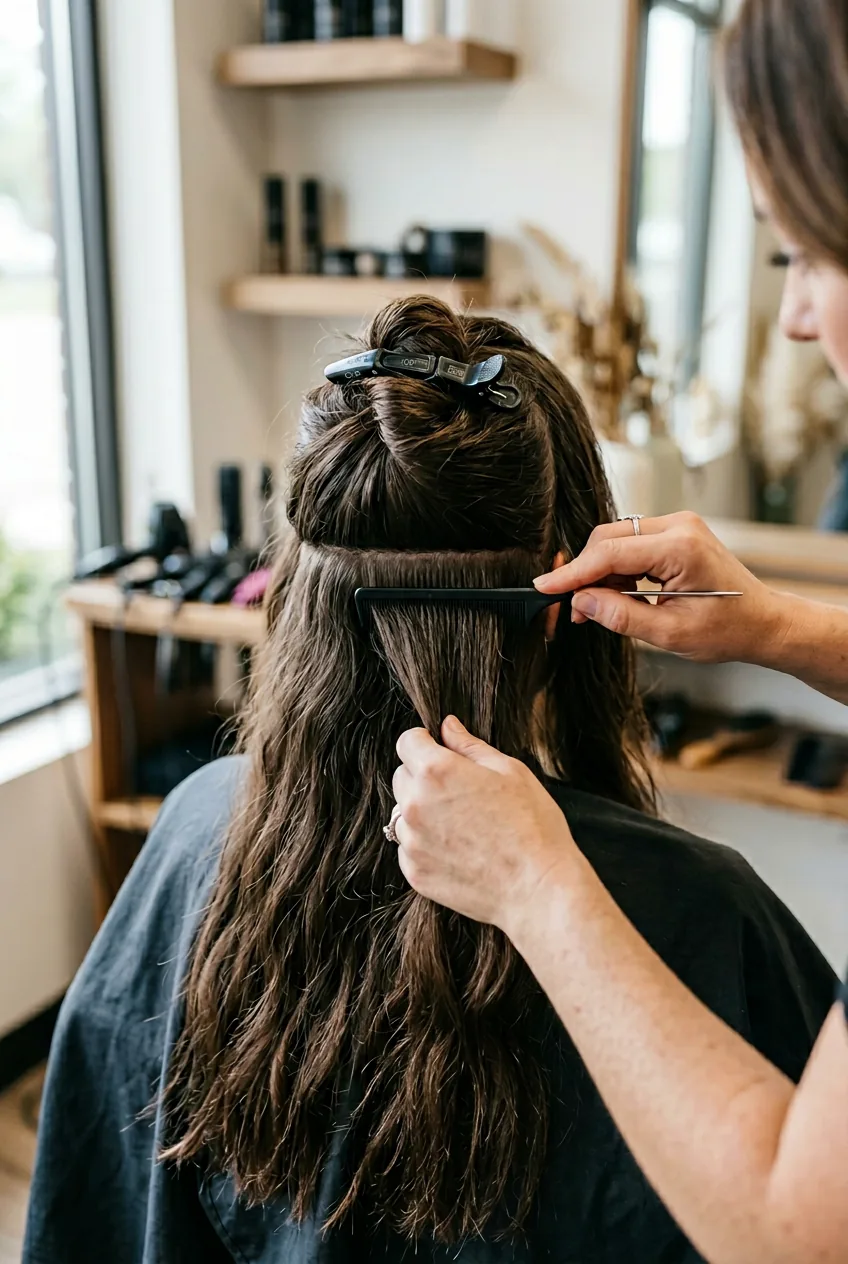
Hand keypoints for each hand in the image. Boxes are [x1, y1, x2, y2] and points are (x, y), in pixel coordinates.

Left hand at [393, 717, 581, 942]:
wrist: (537, 889)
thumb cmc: (532, 827)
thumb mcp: (509, 772)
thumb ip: (470, 746)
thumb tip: (447, 727)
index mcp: (436, 771)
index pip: (407, 742)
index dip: (424, 742)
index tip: (438, 750)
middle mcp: (415, 804)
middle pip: (402, 776)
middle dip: (423, 776)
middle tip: (460, 792)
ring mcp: (411, 842)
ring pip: (403, 814)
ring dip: (423, 812)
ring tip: (462, 825)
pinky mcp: (414, 872)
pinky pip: (410, 848)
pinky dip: (427, 845)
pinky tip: (460, 850)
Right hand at [536, 512, 781, 663]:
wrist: (764, 623)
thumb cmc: (728, 630)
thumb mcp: (669, 633)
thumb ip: (620, 615)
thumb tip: (580, 603)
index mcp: (681, 547)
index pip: (610, 552)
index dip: (573, 572)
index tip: (545, 587)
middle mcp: (679, 526)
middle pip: (609, 538)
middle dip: (585, 572)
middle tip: (574, 609)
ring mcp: (678, 525)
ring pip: (617, 539)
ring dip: (601, 571)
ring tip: (598, 607)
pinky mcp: (676, 533)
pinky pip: (632, 543)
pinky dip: (618, 568)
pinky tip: (618, 595)